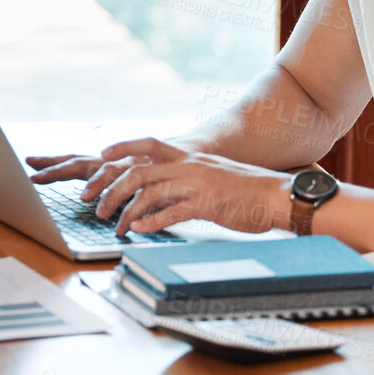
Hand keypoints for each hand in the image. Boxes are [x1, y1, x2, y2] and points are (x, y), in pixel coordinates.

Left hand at [28, 138, 291, 235]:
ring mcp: (196, 185)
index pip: (147, 143)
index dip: (122, 147)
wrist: (277, 196)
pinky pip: (171, 213)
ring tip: (116, 227)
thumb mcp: (210, 173)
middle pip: (138, 172)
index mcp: (188, 156)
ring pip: (149, 194)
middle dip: (111, 190)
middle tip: (96, 206)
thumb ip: (183, 177)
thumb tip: (159, 189)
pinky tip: (140, 231)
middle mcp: (188, 166)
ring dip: (126, 212)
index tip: (101, 155)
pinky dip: (151, 222)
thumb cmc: (244, 188)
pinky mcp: (206, 205)